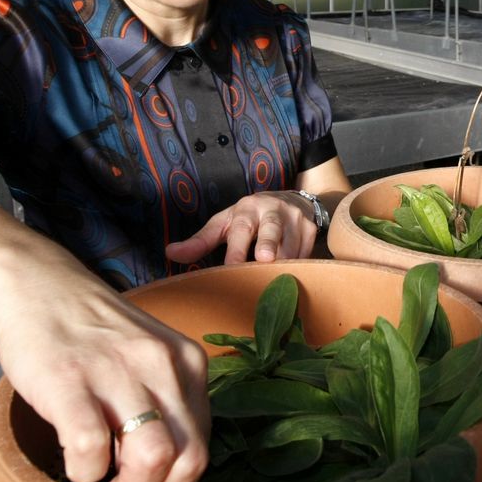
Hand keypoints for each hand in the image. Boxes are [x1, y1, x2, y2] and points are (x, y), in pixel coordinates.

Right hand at [0, 268, 210, 481]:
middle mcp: (161, 364)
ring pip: (153, 458)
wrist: (35, 282)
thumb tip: (169, 464)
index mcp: (187, 362)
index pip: (202, 444)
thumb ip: (166, 398)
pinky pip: (91, 448)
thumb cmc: (90, 330)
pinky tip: (76, 462)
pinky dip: (84, 471)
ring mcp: (116, 371)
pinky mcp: (68, 380)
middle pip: (188, 458)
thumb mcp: (147, 355)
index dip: (177, 481)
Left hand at [164, 191, 316, 263]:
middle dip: (270, 244)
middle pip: (272, 229)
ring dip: (283, 263)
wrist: (291, 200)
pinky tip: (290, 276)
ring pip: (291, 245)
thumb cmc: (249, 218)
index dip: (237, 249)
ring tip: (276, 280)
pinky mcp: (311, 230)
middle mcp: (273, 210)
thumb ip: (200, 241)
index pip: (241, 229)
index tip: (232, 266)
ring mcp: (296, 219)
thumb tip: (169, 253)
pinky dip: (297, 267)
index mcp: (247, 209)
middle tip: (265, 259)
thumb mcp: (224, 224)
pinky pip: (305, 254)